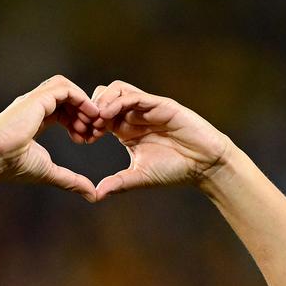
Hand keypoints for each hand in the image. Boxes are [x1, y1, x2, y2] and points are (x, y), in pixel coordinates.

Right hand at [0, 76, 102, 200]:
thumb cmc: (12, 167)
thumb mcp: (50, 173)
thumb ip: (72, 181)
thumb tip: (93, 195)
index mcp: (33, 119)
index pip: (60, 111)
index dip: (77, 122)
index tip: (86, 139)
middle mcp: (33, 106)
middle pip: (65, 98)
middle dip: (83, 112)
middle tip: (94, 131)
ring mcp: (34, 100)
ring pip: (65, 88)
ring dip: (83, 103)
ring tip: (93, 122)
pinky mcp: (36, 99)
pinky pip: (64, 88)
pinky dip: (80, 98)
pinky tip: (89, 114)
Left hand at [89, 81, 231, 200]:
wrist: (203, 165)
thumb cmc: (174, 170)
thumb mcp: (140, 177)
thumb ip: (118, 183)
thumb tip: (95, 195)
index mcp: (126, 130)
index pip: (99, 116)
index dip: (88, 124)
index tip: (82, 139)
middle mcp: (134, 115)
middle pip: (103, 97)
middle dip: (91, 110)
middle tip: (86, 127)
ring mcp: (147, 108)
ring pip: (116, 90)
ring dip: (102, 101)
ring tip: (96, 120)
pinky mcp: (159, 104)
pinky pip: (134, 95)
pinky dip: (118, 102)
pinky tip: (108, 115)